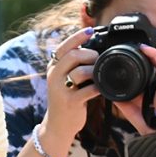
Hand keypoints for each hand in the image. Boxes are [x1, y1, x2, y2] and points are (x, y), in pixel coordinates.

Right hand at [37, 27, 98, 154]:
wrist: (57, 126)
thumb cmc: (65, 99)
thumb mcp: (63, 79)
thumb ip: (72, 64)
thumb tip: (90, 45)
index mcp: (53, 68)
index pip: (64, 46)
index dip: (78, 36)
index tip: (91, 30)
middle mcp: (54, 76)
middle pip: (74, 55)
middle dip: (91, 55)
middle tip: (98, 61)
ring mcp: (61, 90)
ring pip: (81, 71)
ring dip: (95, 71)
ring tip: (100, 75)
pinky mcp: (70, 102)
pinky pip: (89, 89)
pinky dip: (99, 87)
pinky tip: (102, 88)